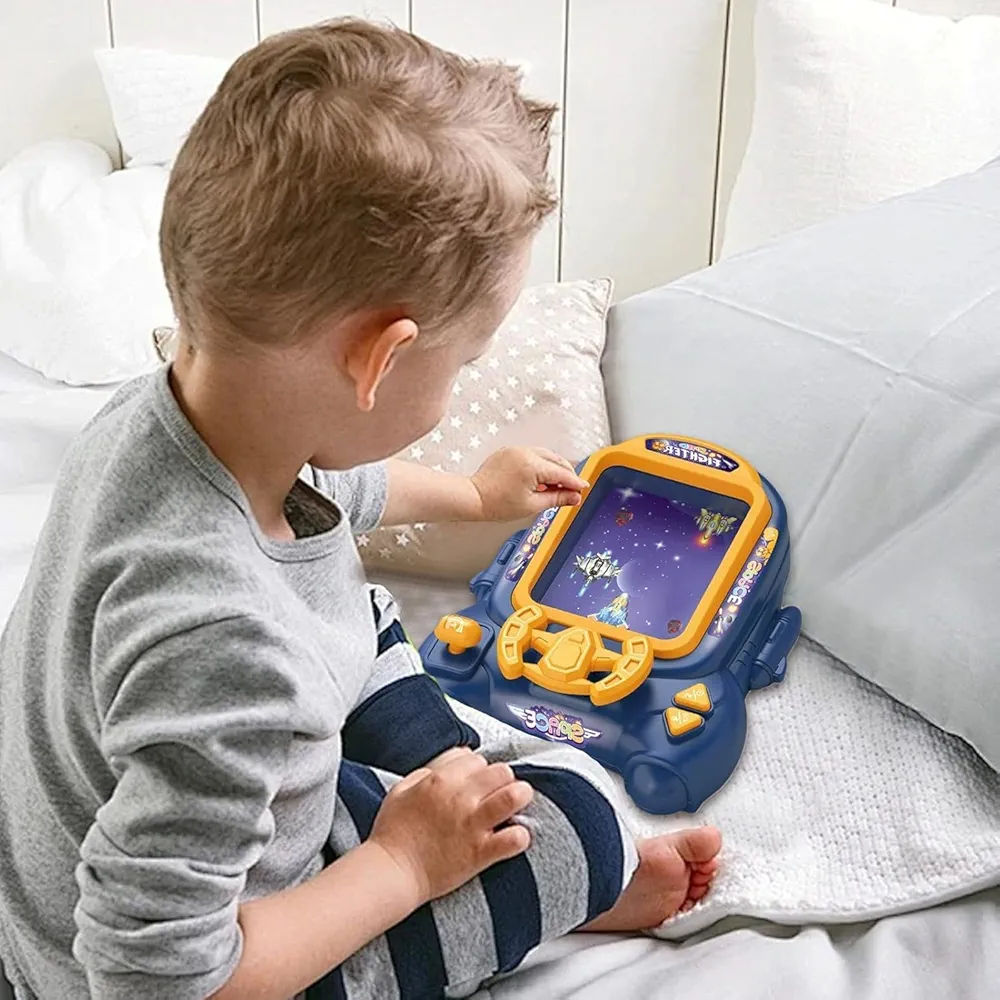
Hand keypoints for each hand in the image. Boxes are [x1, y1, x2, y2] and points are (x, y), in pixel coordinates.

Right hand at [368, 748, 533, 904]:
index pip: (477, 759)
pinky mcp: (481, 853)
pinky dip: (520, 836)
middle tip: (499, 791)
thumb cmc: (393, 832)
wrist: (392, 872)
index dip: (479, 770)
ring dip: (520, 797)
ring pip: (513, 796)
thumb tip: (454, 762)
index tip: (478, 782)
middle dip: (503, 779)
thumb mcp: (402, 789)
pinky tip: (515, 836)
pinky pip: (514, 839)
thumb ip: (429, 771)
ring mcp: (473, 825)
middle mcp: (460, 798)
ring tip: (517, 804)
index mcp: (440, 780)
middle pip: (501, 771)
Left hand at [470, 446, 587, 520]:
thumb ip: (557, 498)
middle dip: (566, 474)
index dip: (575, 482)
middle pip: (556, 460)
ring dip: (553, 468)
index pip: (561, 473)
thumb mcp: (533, 505)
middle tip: (571, 490)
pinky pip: (531, 454)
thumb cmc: (498, 504)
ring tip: (555, 486)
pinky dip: (540, 464)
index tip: (583, 488)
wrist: (474, 498)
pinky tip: (540, 479)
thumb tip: (575, 497)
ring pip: (545, 455)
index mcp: (532, 466)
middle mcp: (525, 453)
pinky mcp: (509, 451)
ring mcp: (516, 450)